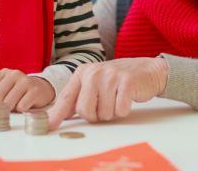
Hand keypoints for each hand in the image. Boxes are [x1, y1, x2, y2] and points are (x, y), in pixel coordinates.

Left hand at [0, 69, 54, 113]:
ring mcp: (26, 81)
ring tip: (15, 107)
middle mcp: (15, 74)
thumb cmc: (19, 90)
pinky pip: (21, 106)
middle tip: (2, 111)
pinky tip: (24, 106)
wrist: (42, 88)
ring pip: (9, 102)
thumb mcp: (4, 89)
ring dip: (10, 109)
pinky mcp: (35, 90)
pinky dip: (20, 110)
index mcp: (4, 73)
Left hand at [47, 57, 168, 129]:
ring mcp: (110, 76)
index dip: (57, 114)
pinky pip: (120, 110)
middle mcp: (94, 72)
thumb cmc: (118, 81)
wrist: (147, 70)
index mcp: (83, 73)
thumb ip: (77, 98)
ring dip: (112, 113)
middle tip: (105, 105)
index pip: (66, 97)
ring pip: (104, 113)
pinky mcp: (127, 82)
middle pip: (85, 111)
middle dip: (96, 115)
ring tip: (117, 98)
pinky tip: (127, 97)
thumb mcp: (94, 83)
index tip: (50, 126)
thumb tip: (56, 116)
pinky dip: (124, 110)